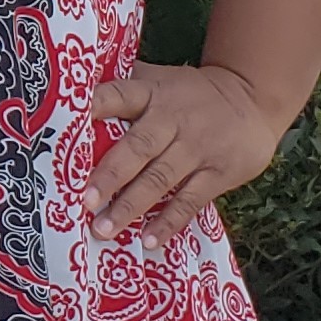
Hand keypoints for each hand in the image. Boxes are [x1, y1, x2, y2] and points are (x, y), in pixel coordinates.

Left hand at [83, 63, 280, 244]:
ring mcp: (197, 147)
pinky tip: (148, 240)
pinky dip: (169, 221)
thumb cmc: (189, 94)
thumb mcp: (160, 80)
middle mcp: (171, 119)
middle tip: (85, 201)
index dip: (95, 107)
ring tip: (104, 229)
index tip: (68, 126)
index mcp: (151, 93)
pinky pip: (190, 200)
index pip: (119, 96)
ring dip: (131, 205)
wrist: (252, 99)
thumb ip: (125, 87)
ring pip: (161, 178)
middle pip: (138, 146)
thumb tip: (71, 94)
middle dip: (111, 174)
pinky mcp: (218, 172)